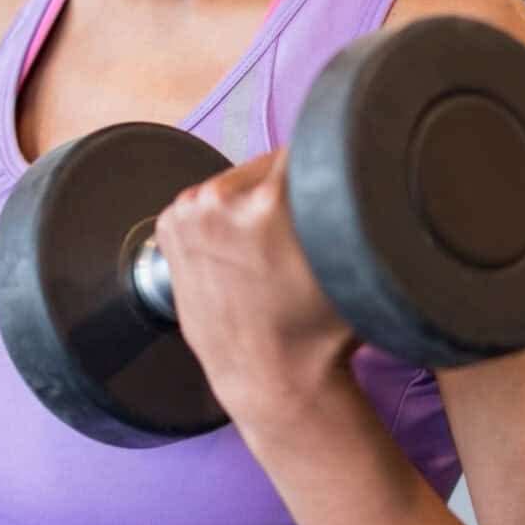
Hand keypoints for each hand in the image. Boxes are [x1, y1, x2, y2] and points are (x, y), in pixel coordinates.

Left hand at [150, 148, 359, 430]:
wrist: (267, 377)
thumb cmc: (316, 329)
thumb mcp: (353, 257)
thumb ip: (351, 199)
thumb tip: (354, 159)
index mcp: (270, 200)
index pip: (306, 147)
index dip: (323, 168)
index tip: (326, 196)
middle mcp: (221, 200)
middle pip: (269, 165)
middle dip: (286, 188)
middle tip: (296, 234)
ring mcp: (189, 215)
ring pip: (237, 183)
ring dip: (251, 202)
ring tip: (267, 248)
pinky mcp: (170, 227)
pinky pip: (207, 204)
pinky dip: (222, 219)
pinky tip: (239, 254)